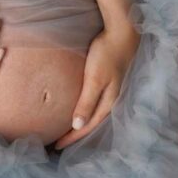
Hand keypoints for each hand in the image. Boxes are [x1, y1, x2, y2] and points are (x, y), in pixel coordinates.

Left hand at [54, 22, 140, 149]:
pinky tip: (77, 107)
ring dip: (80, 122)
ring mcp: (111, 88)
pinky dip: (84, 108)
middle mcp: (111, 98)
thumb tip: (77, 126)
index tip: (56, 146)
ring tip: (66, 129)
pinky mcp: (107, 78)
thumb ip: (86, 102)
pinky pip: (94, 100)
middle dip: (76, 133)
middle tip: (58, 142)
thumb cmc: (107, 53)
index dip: (72, 137)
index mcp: (109, 101)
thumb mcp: (94, 79)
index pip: (87, 126)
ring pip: (93, 112)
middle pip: (91, 122)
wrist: (122, 30)